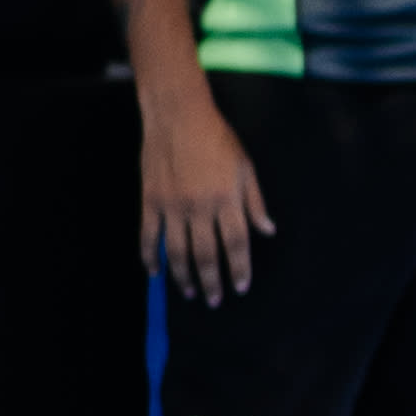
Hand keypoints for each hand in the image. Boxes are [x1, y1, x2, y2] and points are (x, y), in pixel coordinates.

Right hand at [139, 87, 271, 302]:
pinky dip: (151, 257)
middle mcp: (200, 207)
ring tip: (190, 292)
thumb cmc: (218, 138)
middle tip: (215, 299)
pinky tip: (156, 273)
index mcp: (227, 199)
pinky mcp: (150, 201)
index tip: (240, 287)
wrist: (178, 116)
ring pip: (177, 251)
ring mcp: (172, 206)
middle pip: (206, 254)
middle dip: (212, 281)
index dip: (239, 268)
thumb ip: (254, 201)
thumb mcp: (245, 166)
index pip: (236, 243)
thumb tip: (267, 230)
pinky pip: (149, 237)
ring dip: (183, 276)